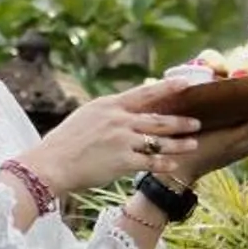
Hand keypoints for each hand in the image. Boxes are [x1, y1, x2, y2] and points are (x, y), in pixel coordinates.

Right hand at [20, 82, 203, 195]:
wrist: (51, 164)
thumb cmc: (63, 143)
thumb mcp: (85, 118)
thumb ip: (108, 114)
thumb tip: (124, 111)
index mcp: (108, 106)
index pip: (144, 93)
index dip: (167, 88)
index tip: (185, 83)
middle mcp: (118, 120)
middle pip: (157, 119)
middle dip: (179, 120)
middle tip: (197, 121)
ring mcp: (122, 140)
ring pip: (159, 141)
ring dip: (179, 142)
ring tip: (193, 143)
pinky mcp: (122, 161)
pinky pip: (150, 162)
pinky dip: (164, 163)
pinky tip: (174, 165)